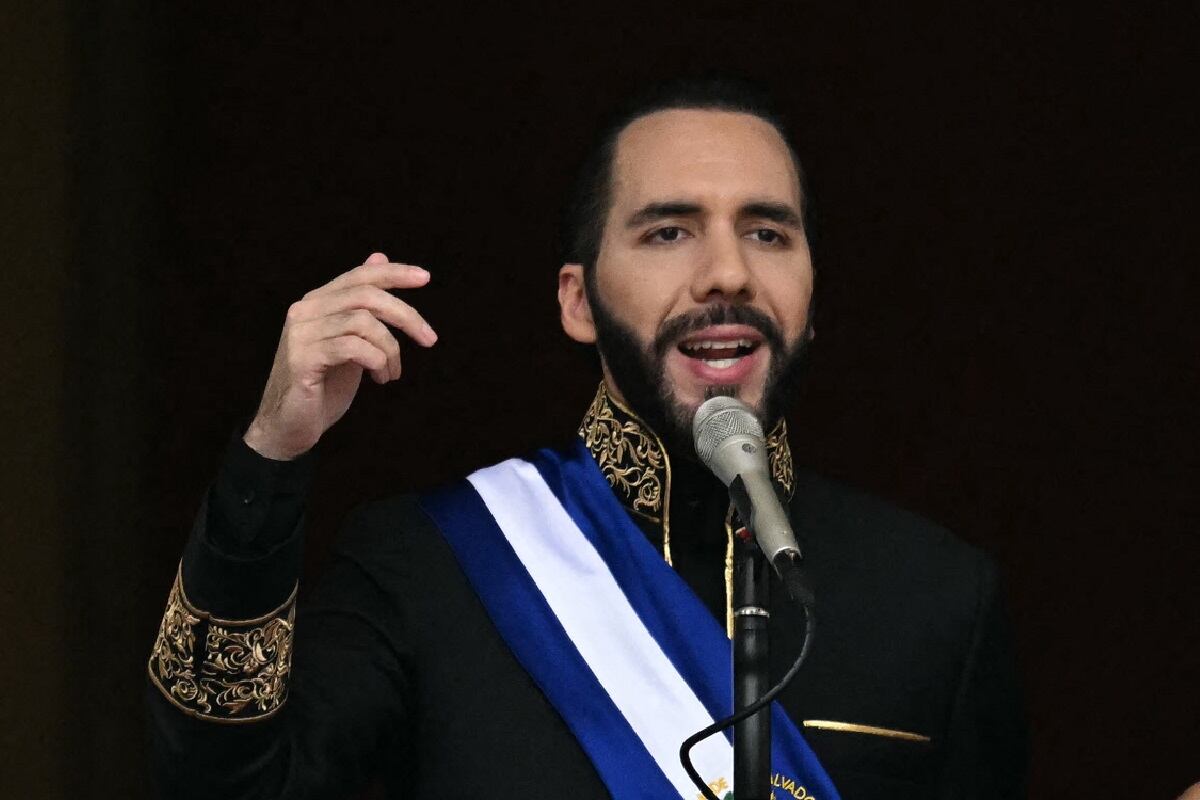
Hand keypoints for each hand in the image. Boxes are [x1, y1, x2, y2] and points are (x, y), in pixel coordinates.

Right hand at [243, 252, 436, 459]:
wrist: (290, 426)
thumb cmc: (324, 385)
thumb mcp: (352, 341)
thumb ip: (362, 306)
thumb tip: (379, 257)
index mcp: (317, 302)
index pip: (359, 276)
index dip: (394, 273)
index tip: (425, 278)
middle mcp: (305, 311)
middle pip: (366, 296)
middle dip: (406, 316)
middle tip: (429, 339)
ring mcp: (301, 334)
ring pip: (363, 322)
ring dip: (390, 349)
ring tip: (392, 373)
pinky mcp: (302, 359)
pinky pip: (353, 348)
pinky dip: (377, 361)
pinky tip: (380, 378)